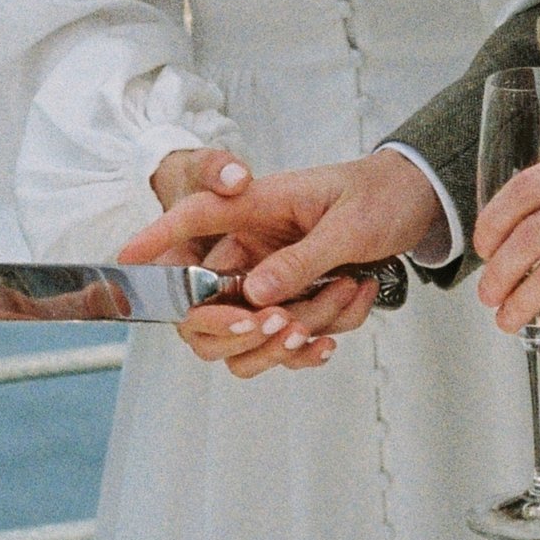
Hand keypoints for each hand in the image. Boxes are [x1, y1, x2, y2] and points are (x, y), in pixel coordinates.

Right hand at [118, 152, 438, 380]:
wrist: (415, 203)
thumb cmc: (377, 195)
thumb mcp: (348, 222)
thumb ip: (301, 258)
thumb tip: (255, 296)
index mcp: (252, 207)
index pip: (189, 219)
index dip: (153, 241)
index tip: (124, 260)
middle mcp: (247, 249)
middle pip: (201, 309)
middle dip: (240, 329)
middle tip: (288, 323)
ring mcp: (264, 281)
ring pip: (246, 338)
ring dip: (296, 333)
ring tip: (346, 292)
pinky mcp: (287, 305)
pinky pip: (281, 344)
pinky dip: (316, 340)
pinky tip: (347, 313)